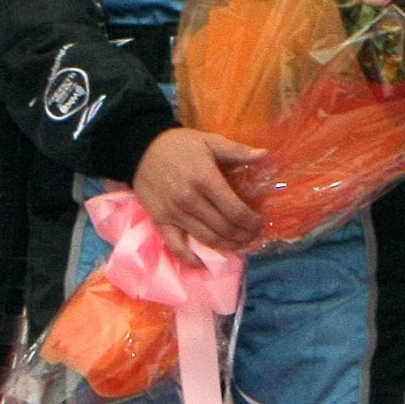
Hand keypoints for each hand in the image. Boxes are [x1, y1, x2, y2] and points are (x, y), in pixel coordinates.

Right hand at [130, 128, 265, 263]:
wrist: (139, 148)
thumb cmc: (179, 145)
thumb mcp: (210, 141)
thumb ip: (237, 151)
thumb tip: (264, 155)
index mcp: (206, 180)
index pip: (236, 211)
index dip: (251, 222)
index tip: (258, 223)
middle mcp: (191, 201)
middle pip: (224, 228)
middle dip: (243, 236)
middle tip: (251, 236)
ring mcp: (174, 214)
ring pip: (206, 239)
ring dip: (226, 246)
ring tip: (237, 244)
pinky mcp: (160, 221)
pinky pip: (176, 246)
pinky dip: (191, 258)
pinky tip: (202, 262)